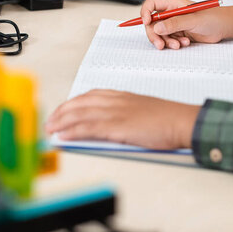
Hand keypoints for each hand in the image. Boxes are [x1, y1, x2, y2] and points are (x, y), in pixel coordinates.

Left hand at [45, 90, 200, 149]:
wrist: (181, 120)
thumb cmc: (168, 118)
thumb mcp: (143, 110)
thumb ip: (125, 113)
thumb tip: (110, 125)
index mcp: (122, 95)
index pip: (90, 95)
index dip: (73, 102)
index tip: (63, 110)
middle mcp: (116, 101)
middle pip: (80, 103)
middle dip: (62, 112)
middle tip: (50, 121)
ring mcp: (116, 112)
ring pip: (80, 114)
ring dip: (61, 122)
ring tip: (50, 129)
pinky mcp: (118, 126)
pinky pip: (89, 128)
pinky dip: (72, 131)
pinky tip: (63, 136)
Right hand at [140, 0, 232, 49]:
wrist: (225, 27)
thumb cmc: (214, 17)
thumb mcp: (193, 20)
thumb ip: (175, 23)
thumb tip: (157, 27)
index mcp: (174, 4)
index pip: (152, 4)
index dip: (145, 12)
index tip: (146, 22)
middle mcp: (172, 13)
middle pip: (153, 23)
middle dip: (154, 34)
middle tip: (160, 44)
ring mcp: (176, 24)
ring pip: (160, 34)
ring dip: (166, 41)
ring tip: (178, 45)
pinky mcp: (180, 34)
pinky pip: (169, 40)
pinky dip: (174, 44)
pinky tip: (185, 43)